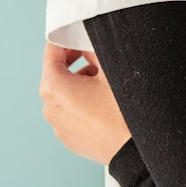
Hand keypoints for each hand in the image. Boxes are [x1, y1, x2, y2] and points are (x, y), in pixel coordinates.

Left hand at [38, 41, 132, 166]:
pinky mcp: (69, 139)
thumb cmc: (123, 112)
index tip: (79, 34)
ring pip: (64, 93)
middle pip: (57, 73)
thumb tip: (85, 42)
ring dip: (79, 83)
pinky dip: (81, 102)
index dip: (66, 38)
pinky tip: (103, 103)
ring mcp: (58, 126)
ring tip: (104, 82)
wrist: (136, 153)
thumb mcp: (110, 70)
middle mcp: (49, 108)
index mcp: (53, 87)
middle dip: (75, 61)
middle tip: (96, 56)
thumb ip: (92, 50)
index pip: (52, 51)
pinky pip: (70, 112)